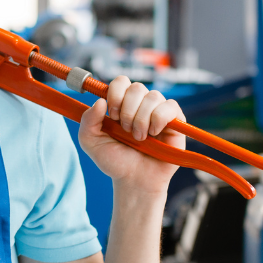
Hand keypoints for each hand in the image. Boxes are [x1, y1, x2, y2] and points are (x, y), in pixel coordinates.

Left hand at [78, 77, 185, 194]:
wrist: (134, 180)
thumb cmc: (115, 161)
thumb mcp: (90, 142)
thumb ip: (87, 120)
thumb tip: (99, 101)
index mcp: (122, 104)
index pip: (121, 82)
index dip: (115, 94)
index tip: (112, 115)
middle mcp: (141, 105)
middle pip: (137, 87)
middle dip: (128, 110)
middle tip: (125, 130)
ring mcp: (159, 112)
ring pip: (153, 96)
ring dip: (141, 119)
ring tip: (139, 137)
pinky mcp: (176, 121)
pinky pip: (170, 106)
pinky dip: (159, 119)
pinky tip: (153, 133)